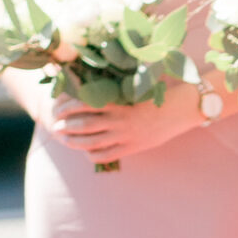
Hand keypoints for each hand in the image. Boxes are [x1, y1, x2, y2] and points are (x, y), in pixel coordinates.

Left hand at [46, 83, 202, 166]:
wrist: (181, 109)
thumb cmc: (157, 93)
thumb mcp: (134, 86)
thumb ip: (114, 87)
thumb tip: (91, 81)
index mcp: (119, 101)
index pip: (85, 103)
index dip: (68, 105)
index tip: (58, 105)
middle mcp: (120, 119)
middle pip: (84, 125)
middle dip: (66, 125)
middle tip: (55, 125)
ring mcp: (126, 135)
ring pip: (92, 142)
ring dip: (74, 141)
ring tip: (65, 139)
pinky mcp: (131, 148)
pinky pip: (106, 155)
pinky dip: (92, 154)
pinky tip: (87, 152)